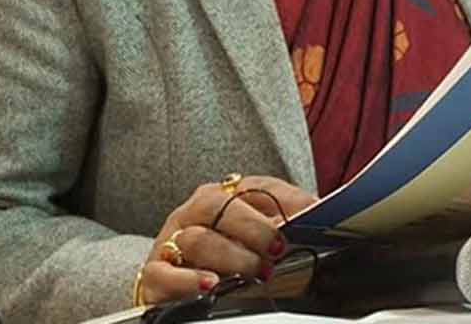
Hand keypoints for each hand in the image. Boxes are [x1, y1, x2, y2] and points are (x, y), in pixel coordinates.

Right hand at [137, 175, 316, 305]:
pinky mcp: (153, 275)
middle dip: (254, 226)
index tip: (310, 212)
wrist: (169, 283)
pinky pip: (164, 273)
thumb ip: (279, 227)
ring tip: (255, 271)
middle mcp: (193, 214)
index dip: (285, 197)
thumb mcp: (251, 239)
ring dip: (231, 255)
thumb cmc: (218, 256)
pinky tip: (211, 285)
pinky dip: (189, 280)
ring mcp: (170, 242)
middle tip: (278, 247)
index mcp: (221, 197)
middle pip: (218, 204)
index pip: (254, 186)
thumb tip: (317, 220)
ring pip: (196, 238)